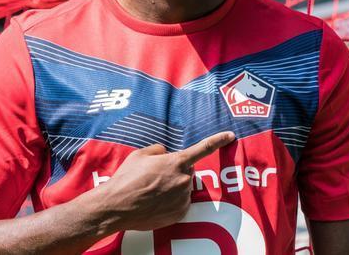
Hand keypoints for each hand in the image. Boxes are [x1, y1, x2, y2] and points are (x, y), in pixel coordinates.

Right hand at [96, 131, 234, 231]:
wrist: (118, 206)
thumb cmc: (127, 178)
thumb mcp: (140, 155)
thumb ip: (158, 151)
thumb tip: (165, 154)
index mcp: (176, 162)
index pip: (202, 148)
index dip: (217, 140)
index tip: (230, 135)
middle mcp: (184, 180)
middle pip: (186, 171)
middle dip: (175, 171)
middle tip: (154, 176)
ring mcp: (183, 198)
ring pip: (183, 187)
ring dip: (172, 187)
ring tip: (151, 190)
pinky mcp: (180, 213)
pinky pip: (180, 203)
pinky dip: (170, 201)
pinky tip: (154, 202)